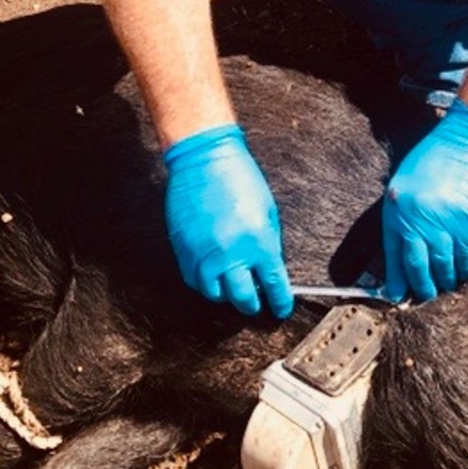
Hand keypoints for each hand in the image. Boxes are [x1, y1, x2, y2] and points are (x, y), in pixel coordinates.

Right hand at [163, 125, 293, 318]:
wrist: (205, 159)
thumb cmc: (240, 178)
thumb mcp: (268, 210)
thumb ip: (268, 242)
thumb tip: (268, 267)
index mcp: (258, 242)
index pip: (273, 285)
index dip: (280, 301)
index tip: (282, 308)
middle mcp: (230, 254)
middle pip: (243, 298)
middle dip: (253, 304)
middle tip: (257, 302)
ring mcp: (204, 255)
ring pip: (215, 294)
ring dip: (227, 295)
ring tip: (234, 286)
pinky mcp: (184, 251)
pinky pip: (195, 280)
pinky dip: (205, 283)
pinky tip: (214, 275)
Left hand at [383, 99, 467, 301]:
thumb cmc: (440, 151)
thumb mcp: (410, 177)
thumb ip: (406, 208)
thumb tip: (409, 239)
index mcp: (397, 205)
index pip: (393, 251)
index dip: (395, 277)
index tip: (396, 294)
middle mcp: (417, 217)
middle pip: (416, 264)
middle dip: (420, 285)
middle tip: (422, 296)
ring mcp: (443, 222)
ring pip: (441, 264)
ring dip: (443, 280)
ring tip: (444, 287)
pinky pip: (463, 256)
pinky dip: (463, 269)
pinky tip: (462, 274)